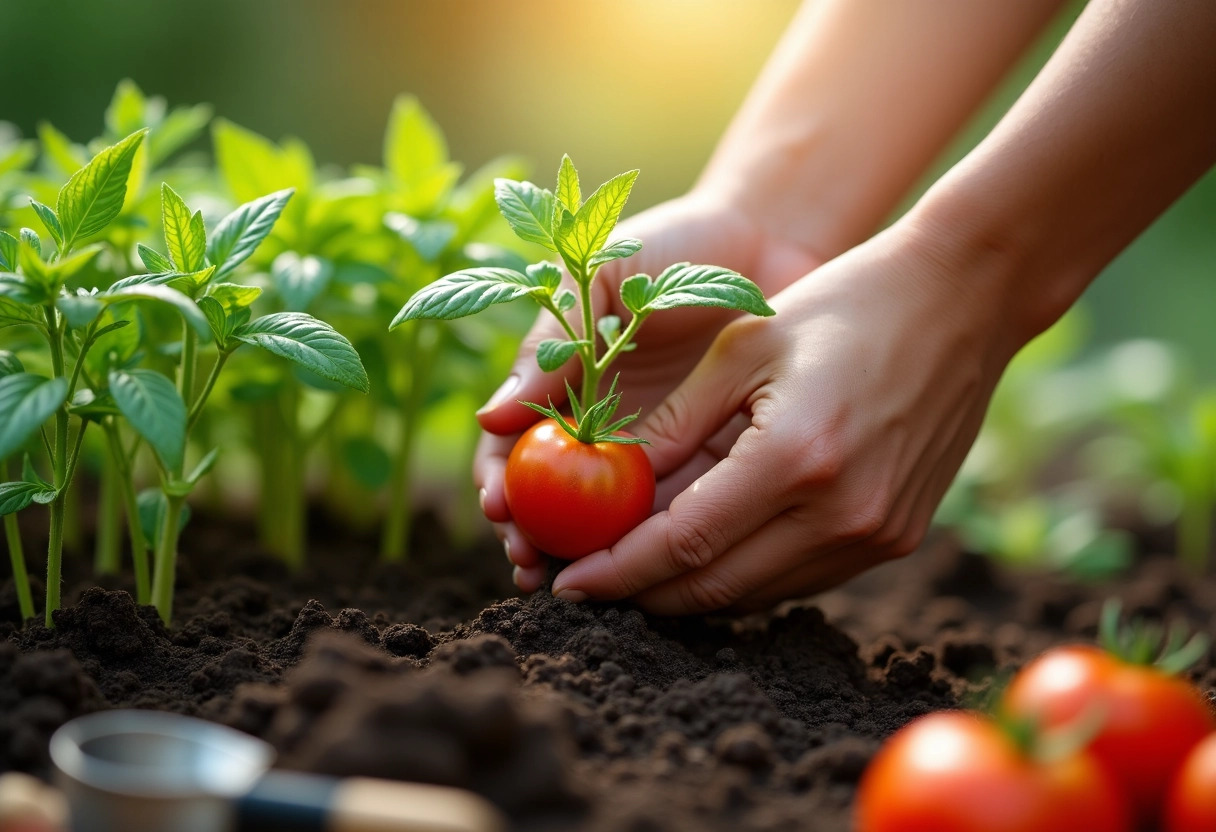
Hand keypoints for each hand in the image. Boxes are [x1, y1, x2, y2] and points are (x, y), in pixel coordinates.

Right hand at [474, 191, 822, 591]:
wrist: (770, 241)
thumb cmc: (675, 245)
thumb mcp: (603, 277)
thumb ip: (554, 341)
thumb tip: (493, 417)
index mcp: (564, 382)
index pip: (513, 444)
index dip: (499, 479)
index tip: (499, 505)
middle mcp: (600, 424)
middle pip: (552, 497)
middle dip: (532, 534)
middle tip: (530, 562)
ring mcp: (653, 447)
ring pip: (608, 518)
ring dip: (586, 554)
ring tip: (575, 580)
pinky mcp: (707, 459)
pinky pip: (677, 509)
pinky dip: (655, 542)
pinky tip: (646, 564)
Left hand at [549, 219, 1022, 613]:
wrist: (961, 302)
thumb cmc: (844, 306)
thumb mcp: (743, 347)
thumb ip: (675, 424)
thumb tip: (611, 482)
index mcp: (796, 457)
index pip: (685, 544)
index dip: (618, 571)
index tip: (567, 583)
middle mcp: (843, 513)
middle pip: (718, 587)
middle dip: (644, 595)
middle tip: (592, 588)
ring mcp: (878, 534)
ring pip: (758, 595)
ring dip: (692, 594)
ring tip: (638, 577)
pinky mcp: (897, 537)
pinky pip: (801, 580)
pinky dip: (746, 578)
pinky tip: (709, 558)